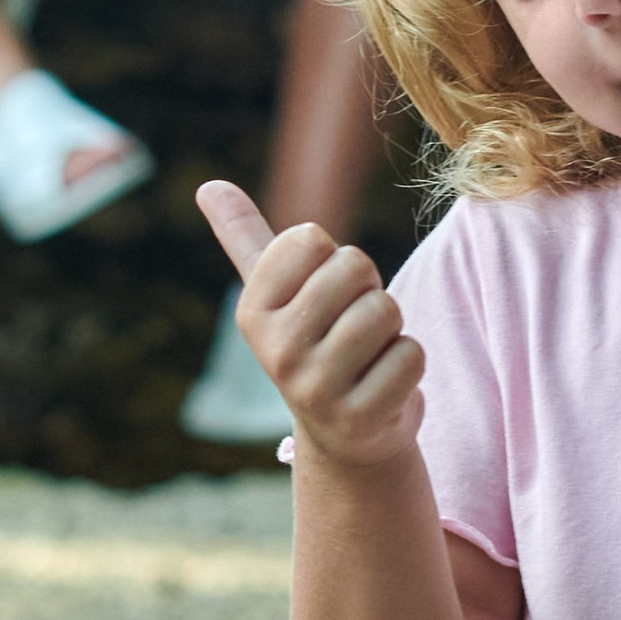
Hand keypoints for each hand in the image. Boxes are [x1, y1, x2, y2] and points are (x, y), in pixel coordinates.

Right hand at [197, 183, 425, 467]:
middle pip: (354, 267)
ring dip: (391, 328)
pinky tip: (383, 385)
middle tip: (352, 328)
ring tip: (368, 355)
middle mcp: (275, 352)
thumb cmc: (315, 342)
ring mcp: (315, 390)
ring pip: (385, 309)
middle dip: (367, 290)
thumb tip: (209, 185)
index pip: (311, 237)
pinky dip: (409, 363)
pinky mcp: (360, 417)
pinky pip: (411, 354)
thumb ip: (246, 237)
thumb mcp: (276, 293)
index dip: (333, 258)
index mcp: (251, 312)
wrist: (345, 434)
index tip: (325, 295)